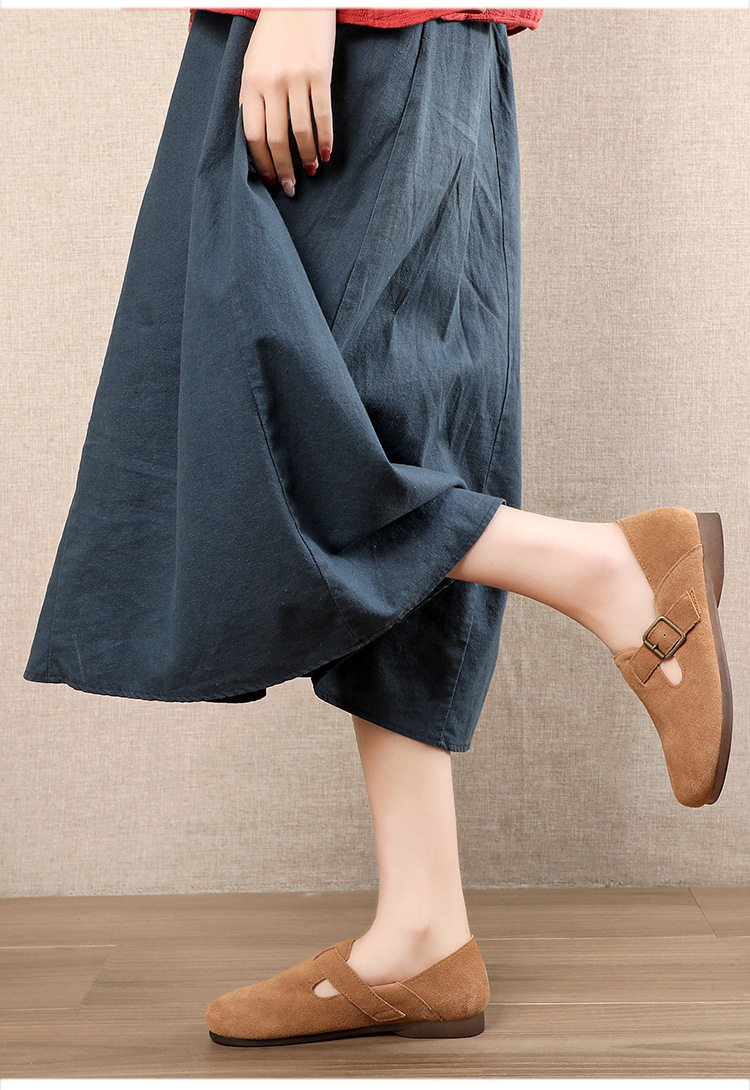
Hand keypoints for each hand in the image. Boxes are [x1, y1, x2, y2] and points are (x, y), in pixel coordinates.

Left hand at [238, 8, 335, 196]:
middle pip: (276, 138)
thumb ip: (253, 96)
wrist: (296, 0)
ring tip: (312, 170)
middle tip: (291, 186)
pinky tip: (327, 153)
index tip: (270, 179)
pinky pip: (322, 115)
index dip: (261, 162)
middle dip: (284, 168)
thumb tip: (257, 136)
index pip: (252, 134)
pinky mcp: (319, 73)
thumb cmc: (274, 34)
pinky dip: (325, 138)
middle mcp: (271, 82)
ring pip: (300, 131)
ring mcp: (295, 78)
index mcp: (250, 82)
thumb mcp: (253, 63)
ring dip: (307, 156)